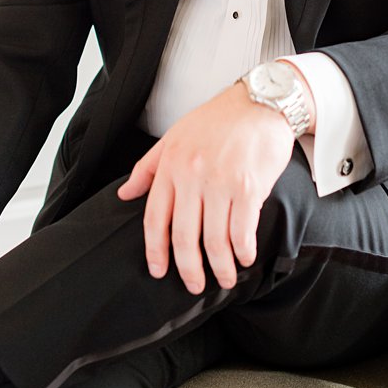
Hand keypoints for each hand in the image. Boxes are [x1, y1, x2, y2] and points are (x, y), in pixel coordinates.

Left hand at [117, 81, 301, 294]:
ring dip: (221, 266)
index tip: (158, 271)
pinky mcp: (250, 186)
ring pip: (215, 239)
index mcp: (172, 166)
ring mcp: (222, 183)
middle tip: (195, 285)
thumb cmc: (219, 118)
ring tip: (225, 279)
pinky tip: (245, 258)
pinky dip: (243, 250)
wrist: (262, 101)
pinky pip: (242, 229)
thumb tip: (125, 195)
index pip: (155, 219)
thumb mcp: (174, 136)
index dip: (156, 251)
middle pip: (185, 236)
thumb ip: (148, 167)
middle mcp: (193, 176)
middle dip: (189, 269)